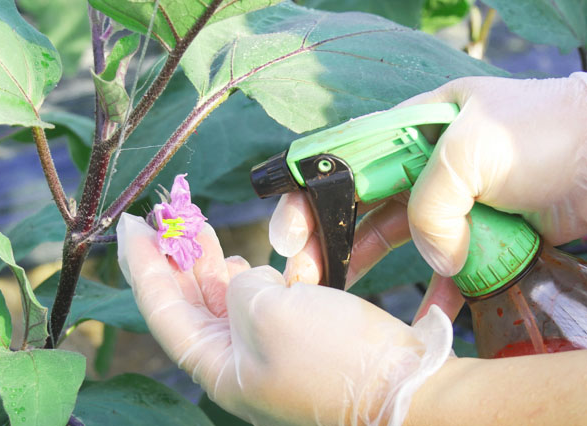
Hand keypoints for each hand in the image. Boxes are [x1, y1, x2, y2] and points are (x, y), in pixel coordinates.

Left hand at [116, 213, 451, 425]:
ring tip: (194, 227)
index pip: (162, 309)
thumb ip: (238, 288)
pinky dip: (247, 273)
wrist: (405, 387)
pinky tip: (241, 256)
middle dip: (173, 257)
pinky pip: (258, 299)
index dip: (141, 264)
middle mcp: (237, 361)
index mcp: (218, 367)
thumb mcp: (267, 313)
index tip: (129, 224)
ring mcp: (267, 349)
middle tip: (163, 215)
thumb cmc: (332, 359)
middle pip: (189, 302)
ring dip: (207, 261)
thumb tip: (247, 281)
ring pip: (222, 298)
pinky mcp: (297, 336)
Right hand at [271, 73, 586, 318]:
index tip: (290, 231)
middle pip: (359, 203)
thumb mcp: (472, 148)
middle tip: (302, 273)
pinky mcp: (476, 233)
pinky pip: (442, 266)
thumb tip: (435, 257)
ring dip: (363, 264)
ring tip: (335, 294)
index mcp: (412, 129)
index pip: (346, 161)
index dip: (312, 195)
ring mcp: (448, 201)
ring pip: (392, 236)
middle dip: (327, 237)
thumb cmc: (545, 133)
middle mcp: (422, 164)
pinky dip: (433, 290)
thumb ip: (433, 204)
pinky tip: (424, 315)